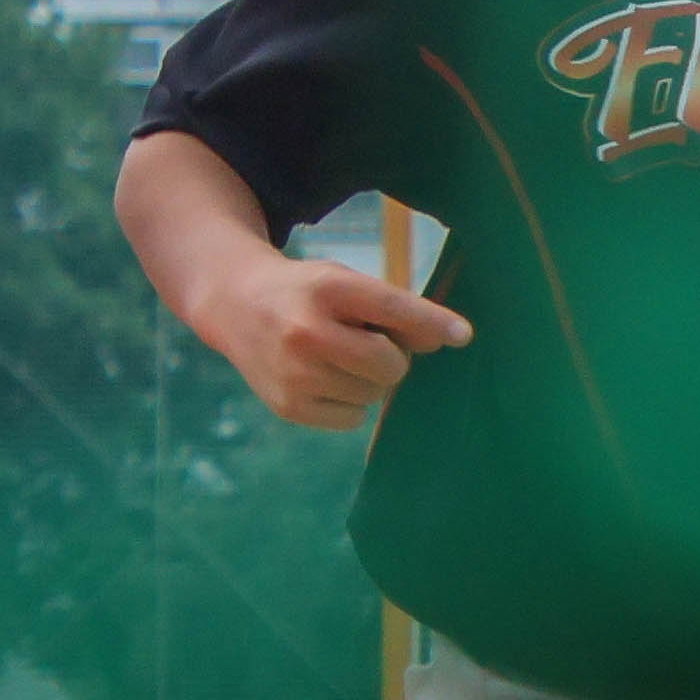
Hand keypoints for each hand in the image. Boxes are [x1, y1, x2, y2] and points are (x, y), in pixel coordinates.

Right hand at [187, 255, 475, 428]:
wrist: (236, 305)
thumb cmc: (308, 293)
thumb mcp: (344, 281)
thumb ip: (393, 308)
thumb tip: (441, 342)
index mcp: (328, 288)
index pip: (393, 309)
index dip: (432, 323)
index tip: (464, 335)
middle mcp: (307, 331)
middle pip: (390, 363)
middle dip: (392, 357)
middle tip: (368, 343)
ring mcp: (294, 373)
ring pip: (374, 394)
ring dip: (368, 379)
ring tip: (336, 356)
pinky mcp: (287, 406)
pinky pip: (353, 418)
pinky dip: (348, 402)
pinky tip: (321, 377)